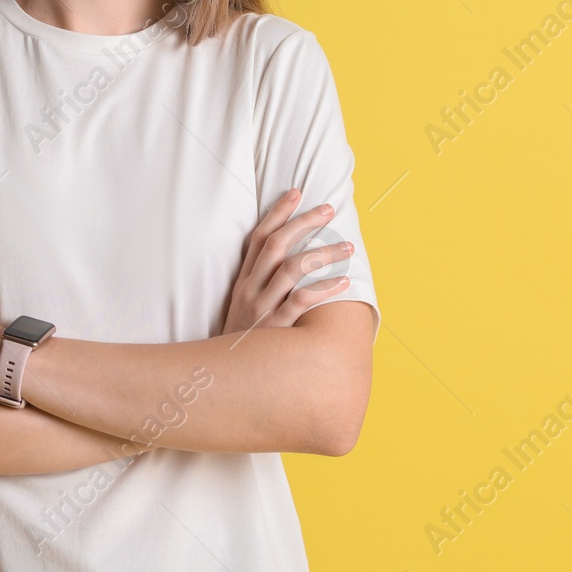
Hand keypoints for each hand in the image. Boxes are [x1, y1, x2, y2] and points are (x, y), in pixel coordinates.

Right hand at [220, 188, 352, 334]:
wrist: (224, 379)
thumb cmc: (243, 342)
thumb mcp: (242, 309)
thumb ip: (259, 285)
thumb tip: (285, 261)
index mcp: (242, 281)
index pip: (259, 237)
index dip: (277, 212)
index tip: (296, 192)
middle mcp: (250, 289)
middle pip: (277, 245)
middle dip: (303, 222)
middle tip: (328, 209)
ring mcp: (262, 308)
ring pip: (293, 269)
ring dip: (323, 253)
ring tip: (348, 246)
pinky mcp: (275, 328)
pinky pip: (302, 302)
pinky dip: (325, 288)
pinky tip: (345, 281)